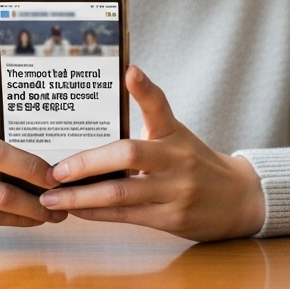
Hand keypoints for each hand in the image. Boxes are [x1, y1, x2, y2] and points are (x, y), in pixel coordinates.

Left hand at [35, 66, 265, 241]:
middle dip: (87, 162)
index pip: (160, 105)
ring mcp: (175, 190)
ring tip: (52, 197)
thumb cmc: (196, 164)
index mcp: (175, 133)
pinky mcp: (171, 218)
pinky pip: (126, 216)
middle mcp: (176, 159)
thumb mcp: (178, 136)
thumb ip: (149, 122)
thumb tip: (107, 106)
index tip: (129, 72)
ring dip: (81, 196)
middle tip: (57, 170)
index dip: (144, 88)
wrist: (238, 199)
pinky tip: (76, 210)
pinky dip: (96, 213)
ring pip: (121, 192)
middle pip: (128, 154)